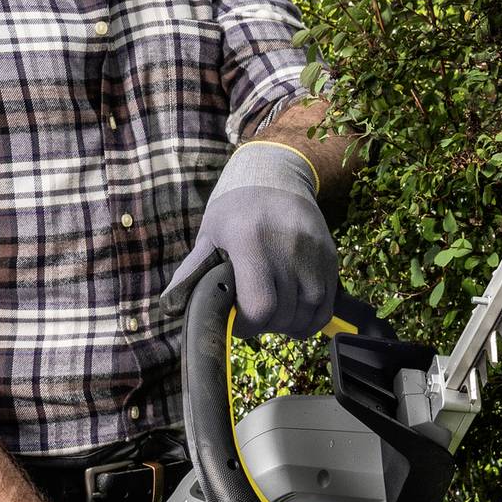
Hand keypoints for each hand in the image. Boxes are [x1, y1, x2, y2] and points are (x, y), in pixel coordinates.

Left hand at [164, 140, 336, 337]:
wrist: (274, 176)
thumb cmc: (234, 210)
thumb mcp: (209, 235)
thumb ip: (193, 272)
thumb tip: (171, 307)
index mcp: (248, 239)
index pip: (259, 305)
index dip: (246, 325)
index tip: (236, 321)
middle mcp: (286, 244)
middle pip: (283, 313)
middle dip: (265, 325)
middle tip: (253, 317)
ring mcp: (312, 250)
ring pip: (309, 312)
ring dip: (289, 325)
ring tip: (273, 317)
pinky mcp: (330, 254)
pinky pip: (326, 303)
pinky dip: (311, 319)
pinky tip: (295, 316)